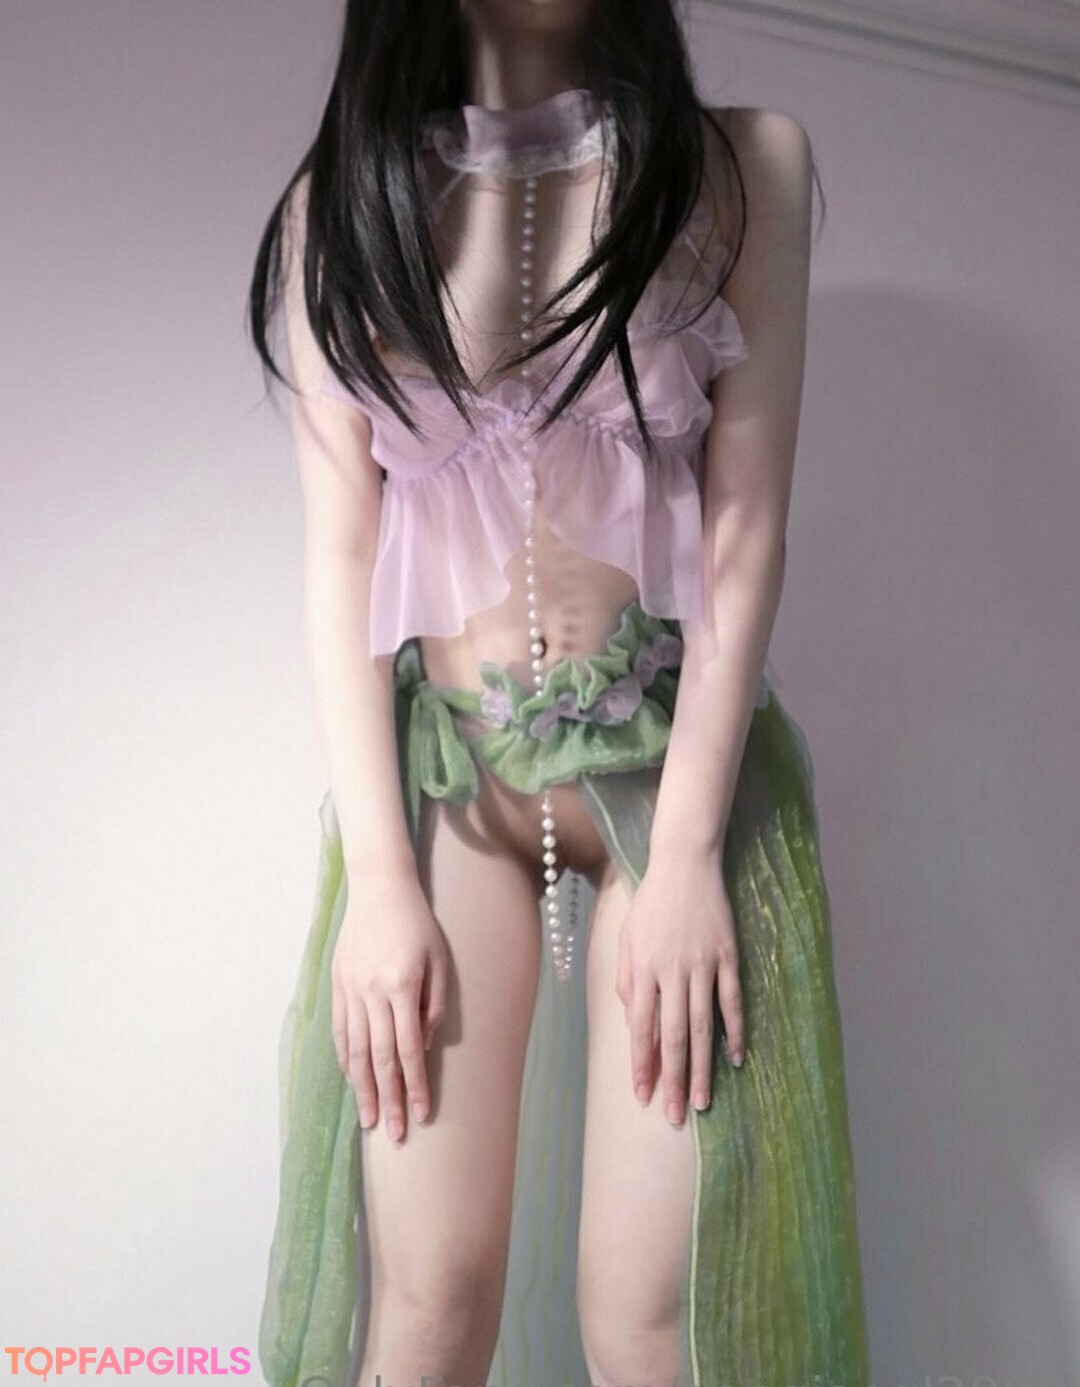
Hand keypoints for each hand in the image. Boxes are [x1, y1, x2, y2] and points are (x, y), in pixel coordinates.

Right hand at [330, 870, 449, 1144]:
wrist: (379, 887)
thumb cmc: (418, 923)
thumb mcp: (440, 959)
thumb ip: (435, 1005)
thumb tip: (422, 1047)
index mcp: (401, 986)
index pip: (407, 1050)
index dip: (415, 1086)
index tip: (421, 1116)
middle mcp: (371, 993)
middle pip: (379, 1059)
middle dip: (389, 1099)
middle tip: (394, 1135)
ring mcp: (349, 989)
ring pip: (354, 1050)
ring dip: (362, 1088)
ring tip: (369, 1119)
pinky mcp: (337, 984)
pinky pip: (339, 1030)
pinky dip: (344, 1058)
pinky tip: (351, 1079)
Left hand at [614, 844, 744, 1125]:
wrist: (685, 863)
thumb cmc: (651, 902)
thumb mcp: (627, 937)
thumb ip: (628, 980)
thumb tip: (634, 1022)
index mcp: (644, 969)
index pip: (641, 1028)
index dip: (641, 1064)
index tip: (641, 1096)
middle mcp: (672, 971)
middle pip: (672, 1036)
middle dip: (671, 1079)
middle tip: (673, 1116)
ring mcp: (703, 965)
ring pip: (702, 1026)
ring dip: (702, 1067)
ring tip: (702, 1102)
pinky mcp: (728, 956)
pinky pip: (732, 1001)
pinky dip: (735, 1032)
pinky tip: (736, 1059)